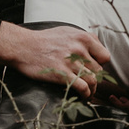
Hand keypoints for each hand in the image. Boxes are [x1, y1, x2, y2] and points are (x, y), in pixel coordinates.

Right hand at [0, 21, 116, 97]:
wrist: (23, 46)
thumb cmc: (44, 40)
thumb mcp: (66, 31)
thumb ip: (83, 38)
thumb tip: (96, 46)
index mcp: (83, 38)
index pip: (105, 56)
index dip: (101, 65)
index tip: (94, 70)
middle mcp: (80, 49)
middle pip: (99, 71)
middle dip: (96, 79)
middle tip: (90, 84)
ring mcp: (71, 62)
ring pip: (93, 80)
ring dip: (92, 90)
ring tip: (88, 94)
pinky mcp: (62, 75)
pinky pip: (82, 87)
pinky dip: (86, 95)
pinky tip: (83, 97)